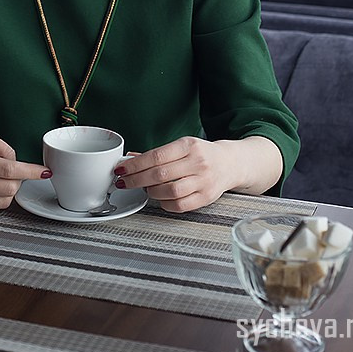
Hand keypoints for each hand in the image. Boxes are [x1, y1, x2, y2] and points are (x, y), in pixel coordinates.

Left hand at [113, 136, 282, 212]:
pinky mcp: (207, 197)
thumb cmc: (202, 154)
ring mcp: (204, 181)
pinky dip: (165, 203)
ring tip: (145, 189)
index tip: (121, 169)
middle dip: (136, 180)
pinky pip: (180, 205)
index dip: (135, 165)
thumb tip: (130, 159)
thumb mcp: (181, 146)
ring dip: (151, 192)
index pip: (156, 156)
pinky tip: (160, 198)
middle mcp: (197, 162)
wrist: (231, 162)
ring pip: (169, 191)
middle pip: (160, 174)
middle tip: (124, 183)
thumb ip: (157, 154)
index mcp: (189, 145)